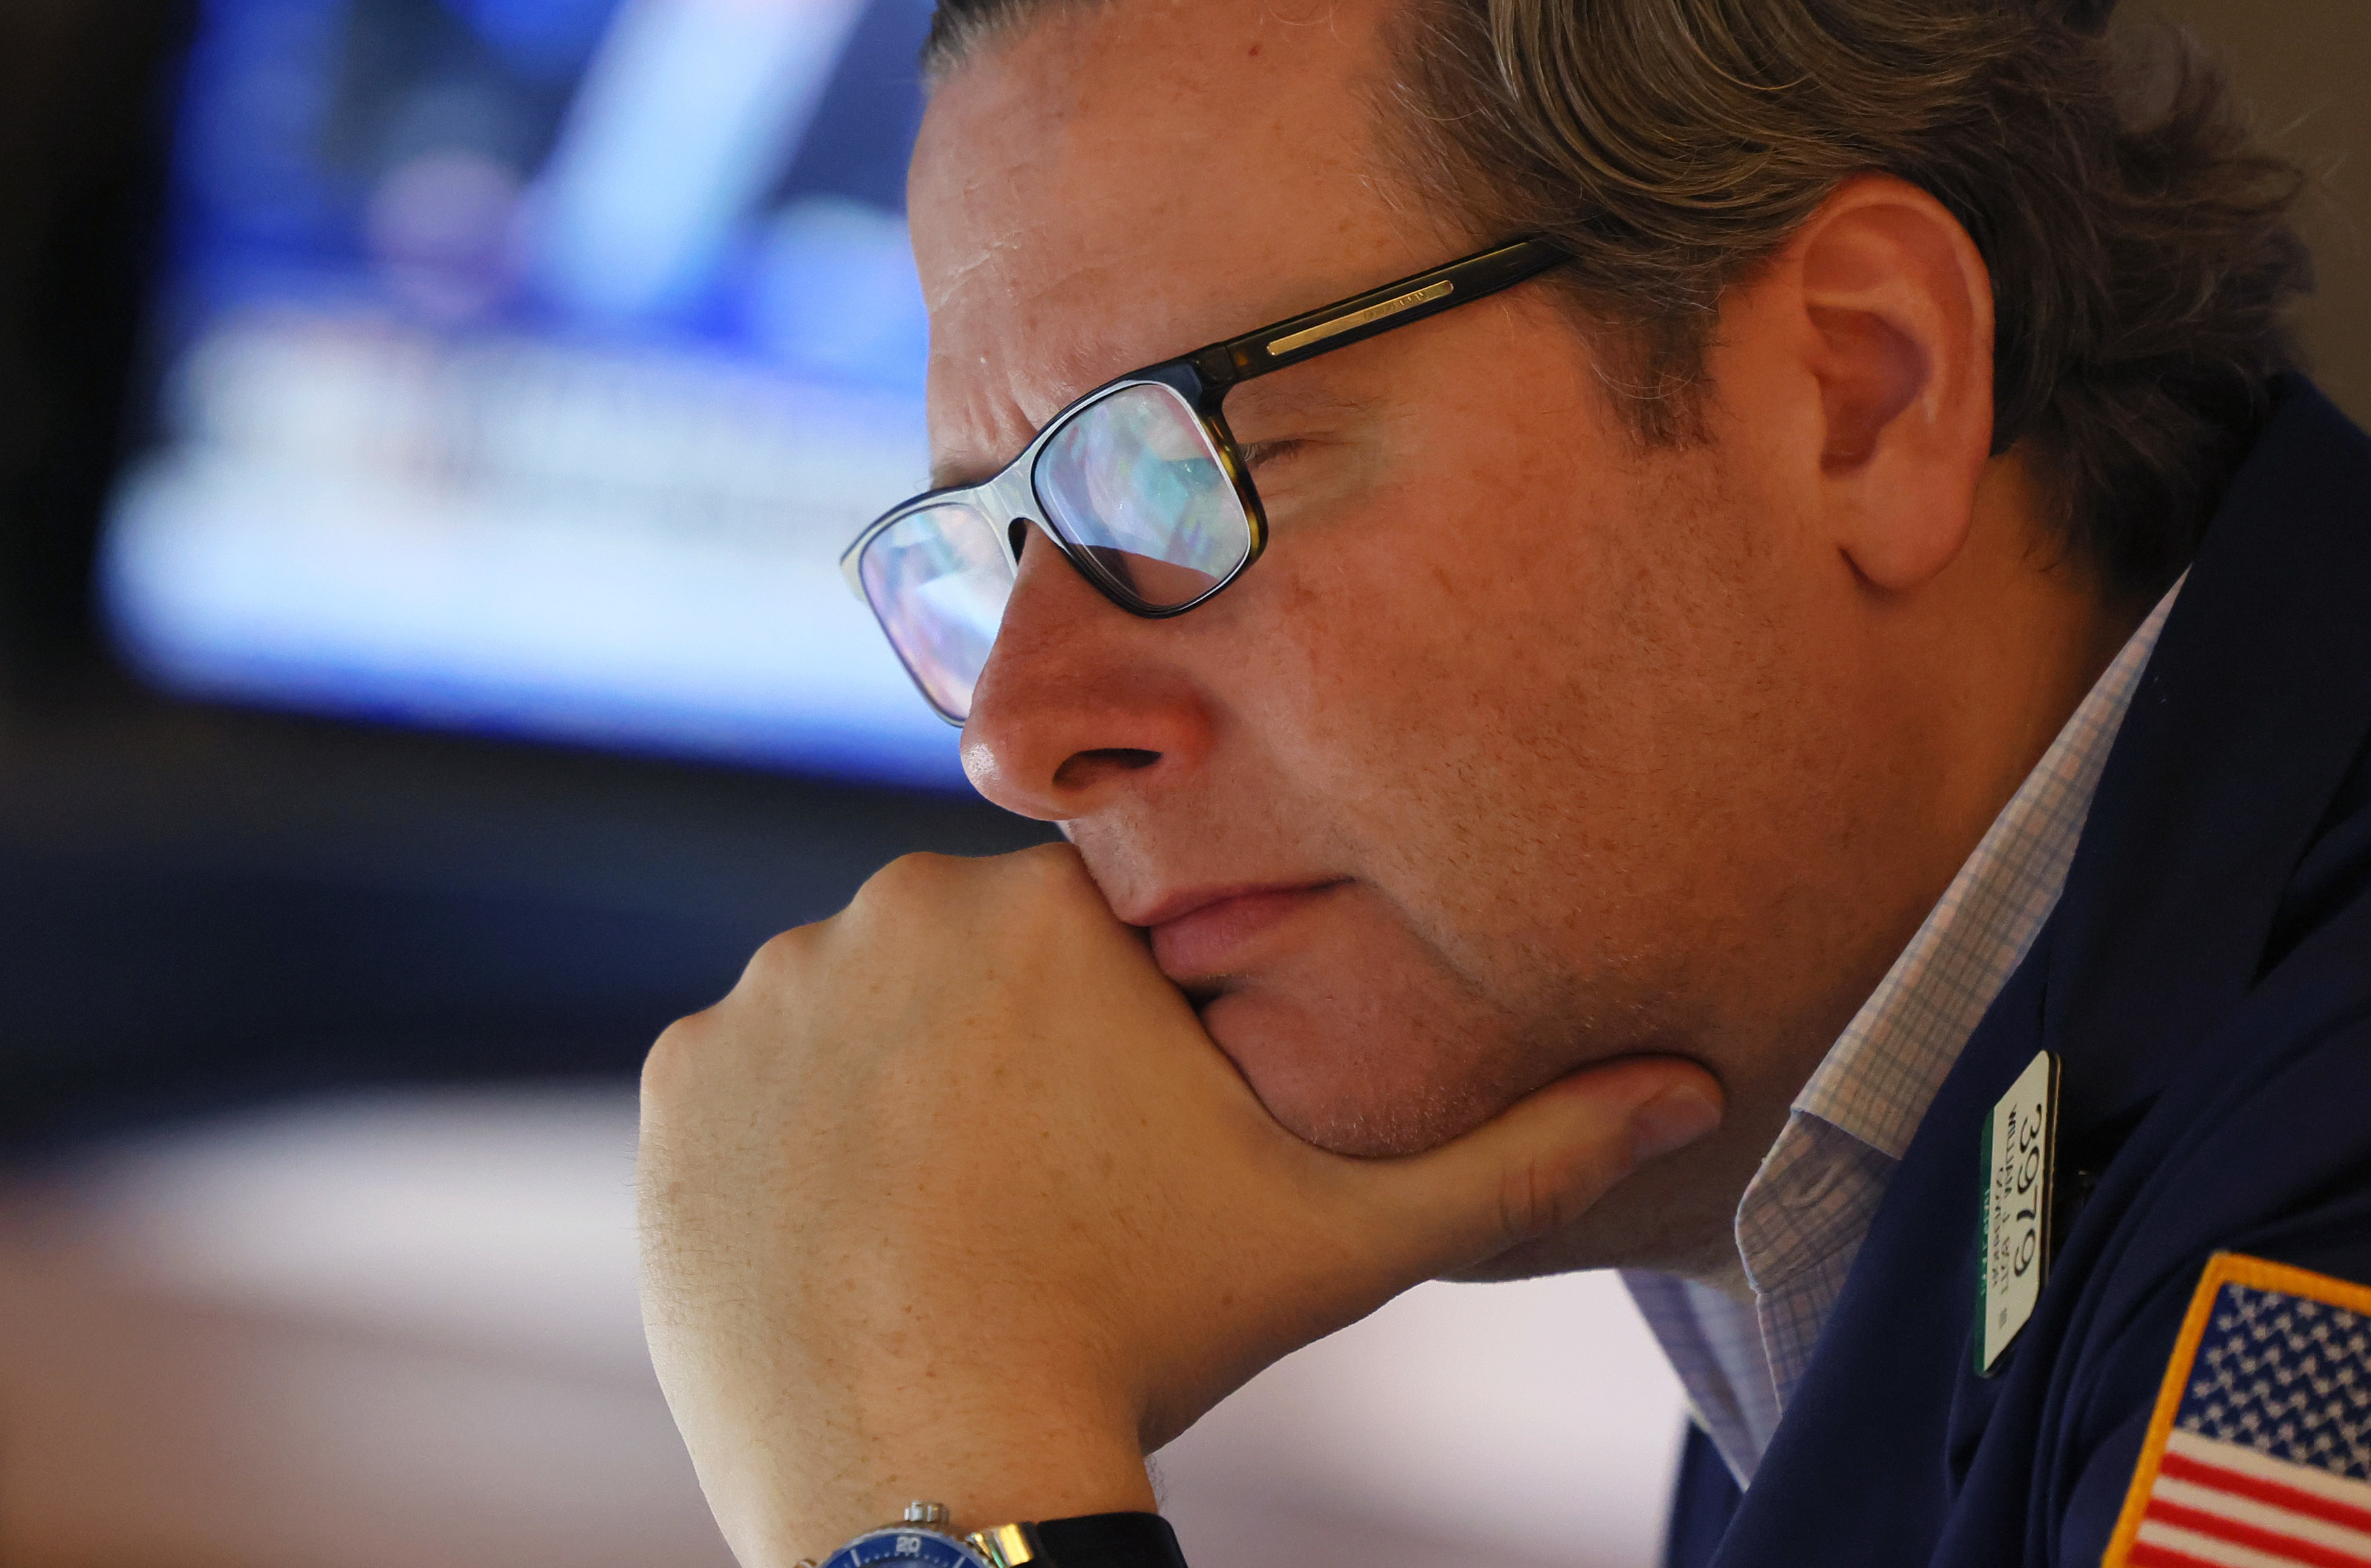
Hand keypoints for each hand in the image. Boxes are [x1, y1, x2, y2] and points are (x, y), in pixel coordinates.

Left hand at [637, 843, 1722, 1567]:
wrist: (936, 1463)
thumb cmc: (1151, 1334)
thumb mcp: (1351, 1234)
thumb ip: (1518, 1145)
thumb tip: (1693, 1088)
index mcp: (1048, 908)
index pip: (1084, 938)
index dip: (1109, 1037)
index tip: (1117, 1136)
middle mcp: (889, 908)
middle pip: (958, 967)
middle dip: (997, 1058)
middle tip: (1038, 1193)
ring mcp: (765, 992)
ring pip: (849, 1020)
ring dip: (888, 1095)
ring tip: (942, 1220)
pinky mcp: (677, 1081)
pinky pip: (741, 1086)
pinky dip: (784, 1147)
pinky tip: (848, 1234)